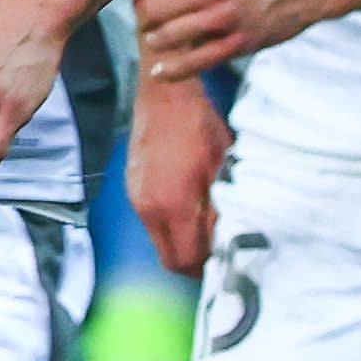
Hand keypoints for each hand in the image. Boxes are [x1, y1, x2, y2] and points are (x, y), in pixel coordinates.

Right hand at [131, 77, 224, 274]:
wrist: (164, 94)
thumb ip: (222, 207)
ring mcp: (136, 199)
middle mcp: (149, 208)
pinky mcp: (132, 188)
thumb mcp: (222, 166)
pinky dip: (169, 226)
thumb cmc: (199, 125)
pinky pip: (151, 223)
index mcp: (173, 204)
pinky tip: (187, 207)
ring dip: (180, 243)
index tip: (225, 259)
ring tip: (204, 226)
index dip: (207, 267)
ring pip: (159, 242)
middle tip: (216, 250)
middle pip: (169, 260)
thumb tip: (228, 237)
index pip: (186, 260)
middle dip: (193, 263)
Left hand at [134, 0, 326, 82]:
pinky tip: (160, 72)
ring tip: (154, 39)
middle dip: (143, 16)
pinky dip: (174, 70)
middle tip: (144, 19)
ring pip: (170, 35)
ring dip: (156, 40)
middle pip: (154, 8)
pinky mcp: (237, 42)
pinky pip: (197, 61)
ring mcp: (224, 17)